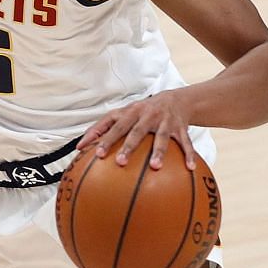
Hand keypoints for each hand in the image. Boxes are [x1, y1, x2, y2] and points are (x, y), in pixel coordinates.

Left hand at [78, 91, 196, 169]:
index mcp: (131, 112)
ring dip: (158, 152)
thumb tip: (78, 148)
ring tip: (155, 167)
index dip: (105, 138)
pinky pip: (185, 142)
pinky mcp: (180, 127)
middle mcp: (147, 115)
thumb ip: (102, 129)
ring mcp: (164, 121)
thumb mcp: (123, 114)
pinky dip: (188, 154)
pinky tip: (189, 168)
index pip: (114, 125)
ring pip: (161, 137)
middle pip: (136, 131)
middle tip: (120, 162)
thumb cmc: (142, 112)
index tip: (96, 154)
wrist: (176, 99)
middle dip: (128, 146)